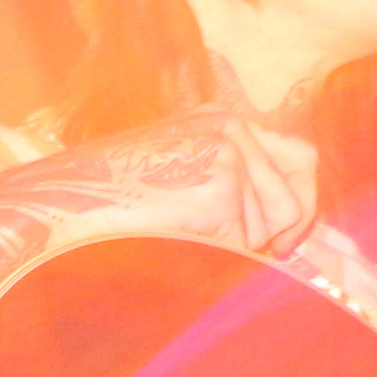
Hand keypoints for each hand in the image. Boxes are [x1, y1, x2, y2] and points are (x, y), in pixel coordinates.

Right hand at [0, 65, 319, 259]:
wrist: (68, 202)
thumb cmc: (115, 203)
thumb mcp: (184, 180)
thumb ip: (239, 191)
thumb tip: (297, 235)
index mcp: (220, 121)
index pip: (298, 156)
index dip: (309, 201)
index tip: (300, 240)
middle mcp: (231, 127)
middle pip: (299, 186)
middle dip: (291, 226)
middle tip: (269, 252)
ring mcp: (227, 153)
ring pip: (276, 221)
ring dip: (243, 244)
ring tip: (189, 236)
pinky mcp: (219, 189)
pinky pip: (247, 240)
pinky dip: (221, 254)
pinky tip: (180, 238)